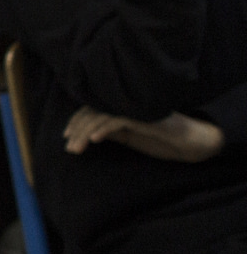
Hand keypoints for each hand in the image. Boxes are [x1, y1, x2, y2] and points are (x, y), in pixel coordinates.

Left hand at [63, 106, 223, 161]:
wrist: (188, 142)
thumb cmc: (159, 138)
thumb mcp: (128, 137)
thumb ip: (110, 131)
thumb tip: (87, 133)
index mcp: (119, 109)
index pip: (91, 110)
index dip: (76, 121)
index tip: (66, 137)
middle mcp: (124, 106)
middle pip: (92, 112)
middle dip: (77, 130)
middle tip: (69, 148)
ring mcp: (134, 110)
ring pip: (101, 116)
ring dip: (86, 132)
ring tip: (77, 148)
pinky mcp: (143, 117)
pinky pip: (118, 120)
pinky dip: (104, 128)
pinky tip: (95, 139)